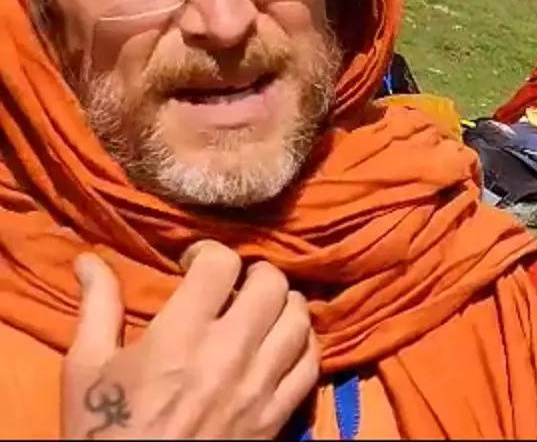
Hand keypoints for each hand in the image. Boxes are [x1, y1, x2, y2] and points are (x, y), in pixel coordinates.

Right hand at [61, 241, 319, 438]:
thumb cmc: (103, 430)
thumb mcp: (86, 369)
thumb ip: (97, 309)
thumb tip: (90, 260)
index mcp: (180, 337)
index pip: (222, 265)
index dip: (209, 253)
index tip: (193, 264)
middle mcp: (229, 355)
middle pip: (271, 284)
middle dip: (253, 273)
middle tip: (233, 284)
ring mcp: (259, 387)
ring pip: (300, 320)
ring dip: (284, 304)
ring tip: (262, 307)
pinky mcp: (276, 416)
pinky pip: (311, 365)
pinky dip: (304, 344)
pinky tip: (284, 342)